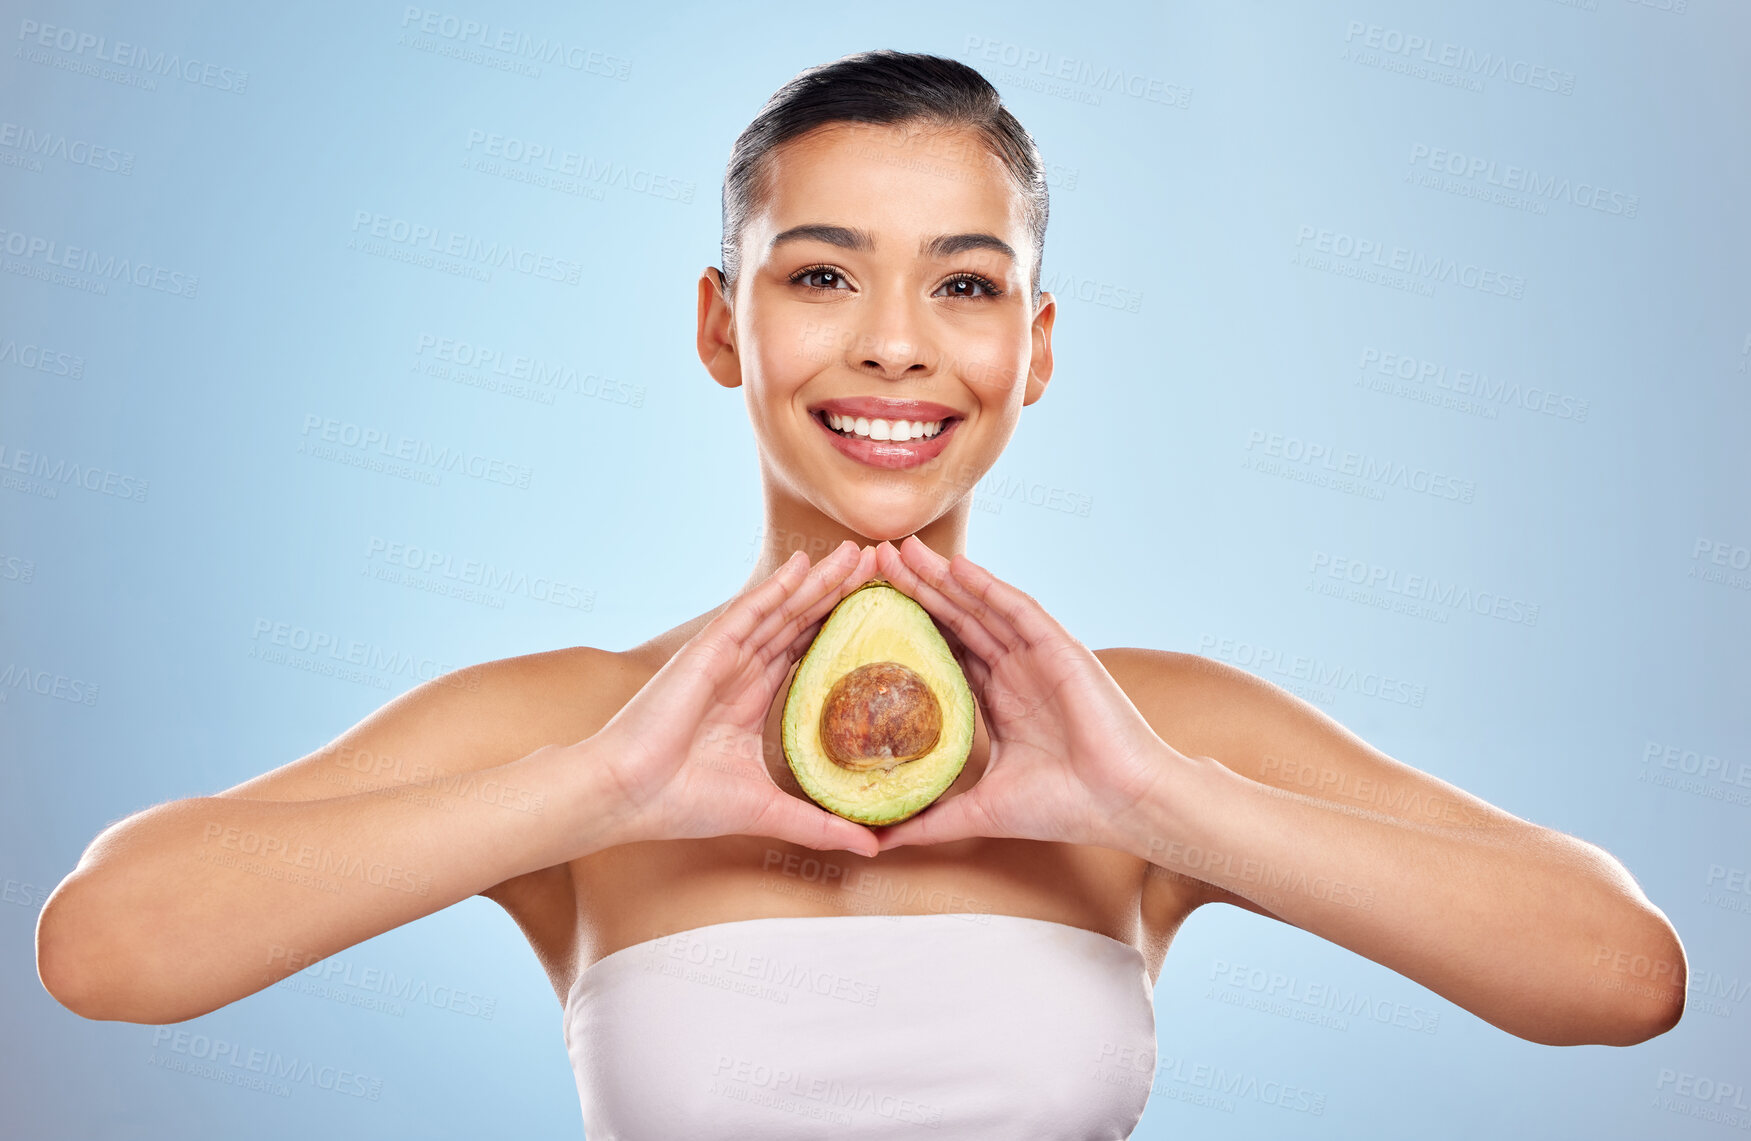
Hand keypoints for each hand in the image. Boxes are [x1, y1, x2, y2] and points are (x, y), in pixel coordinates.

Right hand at [589, 541, 882, 855]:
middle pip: (803, 621)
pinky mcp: (708, 650)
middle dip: (841, 592)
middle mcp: (744, 671)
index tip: (886, 613)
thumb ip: (820, 825)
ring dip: (821, 580)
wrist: (630, 795)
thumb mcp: (769, 810)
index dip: (845, 630)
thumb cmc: (683, 803)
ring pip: (784, 608)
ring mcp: (726, 657)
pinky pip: (750, 611)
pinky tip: (806, 563)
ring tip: (859, 553)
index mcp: (755, 699)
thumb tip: (873, 848)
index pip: (810, 653)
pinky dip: (778, 586)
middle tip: (883, 565)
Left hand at [868, 537, 1170, 851]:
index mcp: (998, 699)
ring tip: (901, 550)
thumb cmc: (1064, 808)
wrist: (1122, 805)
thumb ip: (930, 820)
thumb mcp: (980, 811)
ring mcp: (1037, 656)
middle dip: (915, 589)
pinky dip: (987, 586)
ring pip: (979, 606)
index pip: (942, 651)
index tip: (865, 609)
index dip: (906, 627)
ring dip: (941, 577)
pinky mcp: (1060, 648)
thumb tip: (878, 842)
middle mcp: (1014, 670)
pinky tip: (955, 566)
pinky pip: (1017, 609)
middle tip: (872, 560)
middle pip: (954, 619)